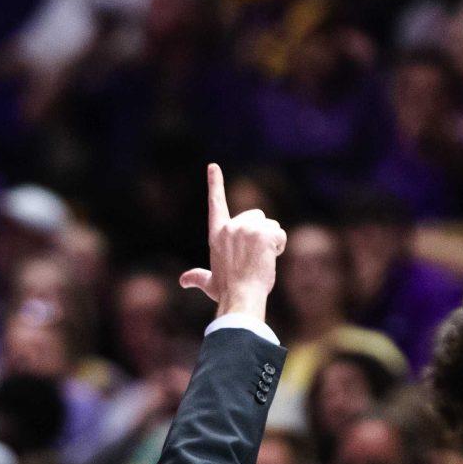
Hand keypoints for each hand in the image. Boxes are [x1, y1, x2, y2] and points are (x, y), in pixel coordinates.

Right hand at [182, 163, 282, 322]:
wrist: (240, 298)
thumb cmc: (226, 292)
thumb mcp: (210, 282)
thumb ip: (197, 277)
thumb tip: (183, 280)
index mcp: (216, 235)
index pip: (216, 205)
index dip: (215, 184)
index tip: (213, 166)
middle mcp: (230, 227)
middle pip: (256, 217)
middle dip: (261, 233)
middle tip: (253, 258)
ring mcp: (246, 228)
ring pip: (270, 226)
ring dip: (271, 242)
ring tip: (260, 261)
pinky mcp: (262, 233)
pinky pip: (279, 235)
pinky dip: (279, 247)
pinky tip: (268, 260)